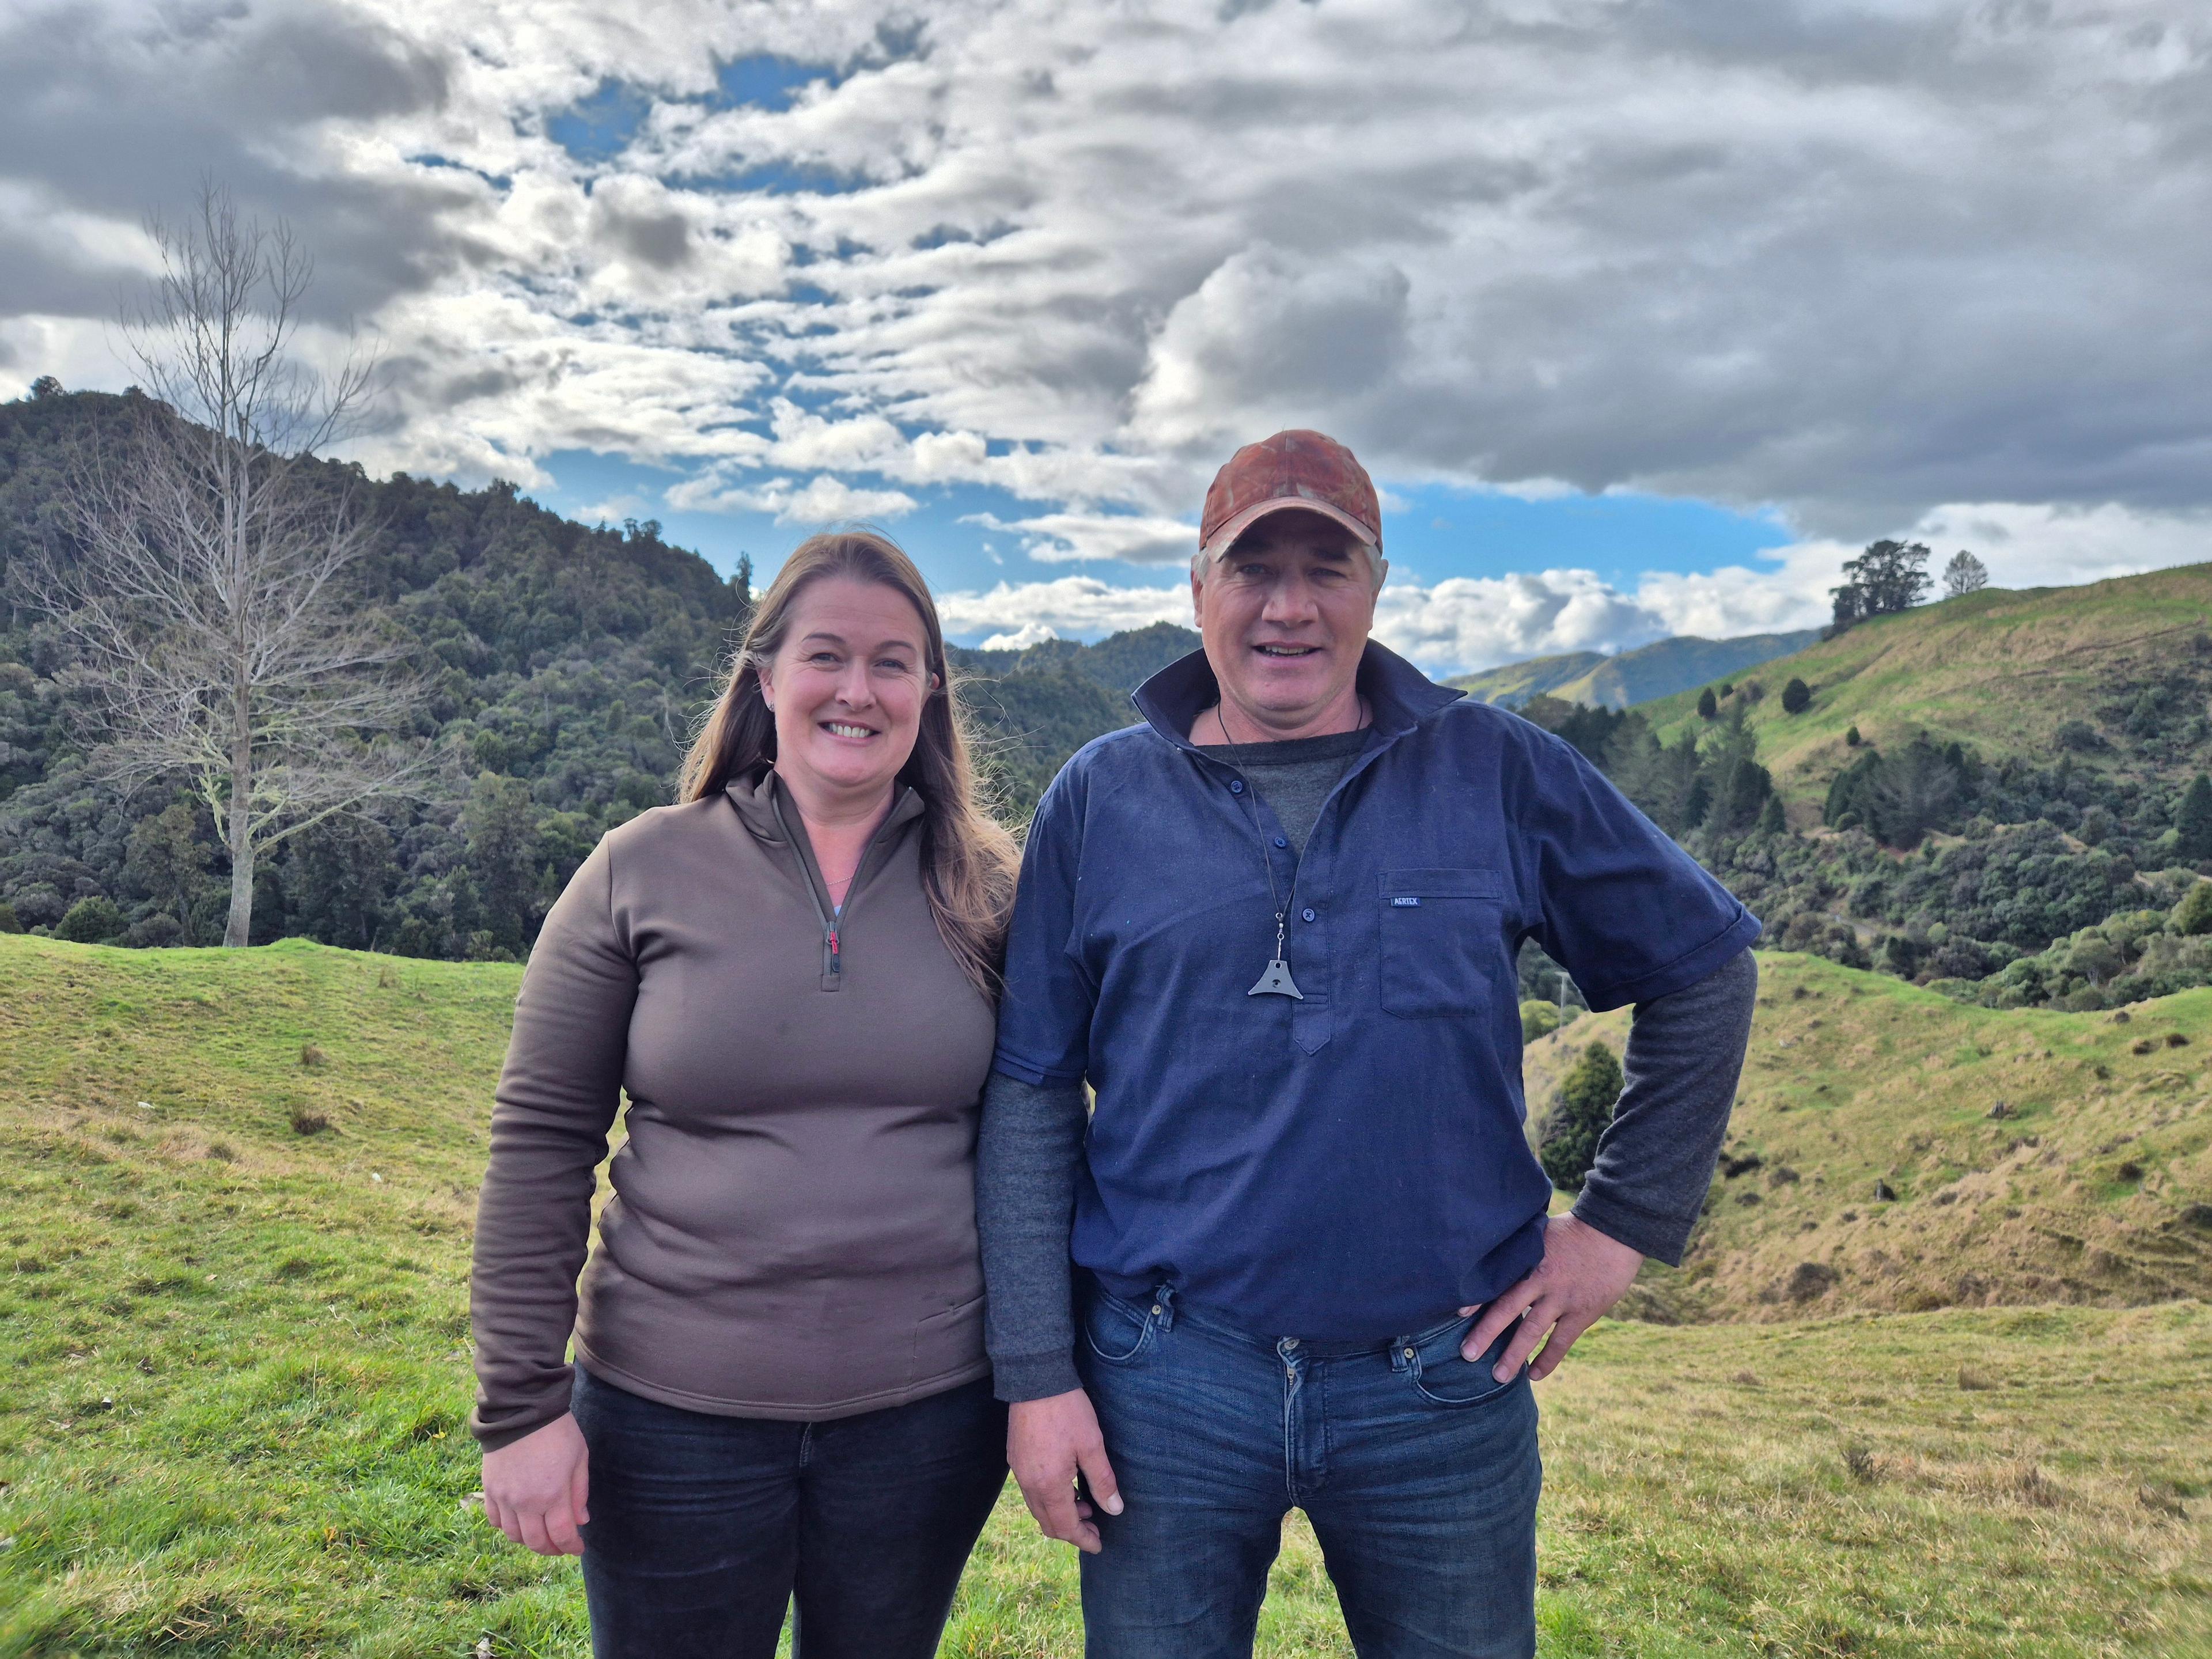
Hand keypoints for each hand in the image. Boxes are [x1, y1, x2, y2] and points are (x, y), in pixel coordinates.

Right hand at [482, 1411, 590, 1555]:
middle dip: (551, 1549)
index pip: (561, 1536)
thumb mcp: (579, 1458)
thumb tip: (580, 1521)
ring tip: (541, 1533)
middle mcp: (525, 1502)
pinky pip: (495, 1520)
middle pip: (536, 1542)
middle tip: (561, 1545)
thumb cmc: (558, 1431)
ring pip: (514, 1535)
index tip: (578, 1548)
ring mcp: (504, 1497)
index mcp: (553, 1495)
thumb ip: (579, 1493)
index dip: (571, 1547)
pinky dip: (507, 1526)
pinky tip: (519, 1520)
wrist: (522, 1409)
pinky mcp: (489, 1489)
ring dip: (529, 1540)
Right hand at [1008, 1388, 1123, 1553]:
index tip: (1098, 1545)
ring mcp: (1018, 1471)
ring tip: (1085, 1503)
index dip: (1083, 1540)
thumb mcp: (1092, 1445)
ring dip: (1060, 1513)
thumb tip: (1114, 1509)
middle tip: (1095, 1526)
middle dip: (1072, 1530)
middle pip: (1048, 1523)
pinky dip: (1049, 1498)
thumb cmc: (1067, 1411)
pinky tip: (1067, 1485)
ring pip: (1038, 1508)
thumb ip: (1103, 1481)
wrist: (1036, 1380)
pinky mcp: (1015, 1458)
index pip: (1065, 1526)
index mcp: (1049, 1485)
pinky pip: (1031, 1491)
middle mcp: (1029, 1483)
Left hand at [1460, 1213, 1643, 1382]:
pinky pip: (1561, 1342)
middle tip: (1467, 1355)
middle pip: (1507, 1309)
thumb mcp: (1539, 1233)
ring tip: (1499, 1377)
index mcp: (1528, 1259)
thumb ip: (1519, 1250)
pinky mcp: (1583, 1312)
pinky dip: (1548, 1360)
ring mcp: (1562, 1298)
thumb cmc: (1571, 1230)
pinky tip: (1535, 1376)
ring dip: (1514, 1355)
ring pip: (1532, 1331)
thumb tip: (1491, 1261)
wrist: (1613, 1232)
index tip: (1457, 1314)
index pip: (1497, 1280)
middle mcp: (1541, 1280)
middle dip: (1486, 1334)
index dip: (1477, 1298)